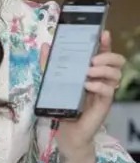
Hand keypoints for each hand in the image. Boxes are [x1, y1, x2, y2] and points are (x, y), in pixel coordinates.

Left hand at [54, 31, 124, 162]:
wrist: (65, 129)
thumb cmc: (60, 102)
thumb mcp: (51, 80)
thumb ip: (48, 63)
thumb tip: (46, 45)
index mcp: (90, 69)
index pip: (102, 52)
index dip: (105, 42)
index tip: (103, 33)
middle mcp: (101, 78)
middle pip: (117, 61)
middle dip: (108, 56)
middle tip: (92, 61)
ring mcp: (104, 90)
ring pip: (116, 74)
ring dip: (103, 70)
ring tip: (88, 72)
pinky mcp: (104, 103)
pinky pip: (109, 90)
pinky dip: (99, 85)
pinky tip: (87, 86)